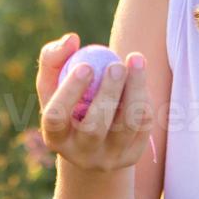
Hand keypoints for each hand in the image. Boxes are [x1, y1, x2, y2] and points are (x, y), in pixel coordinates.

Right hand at [35, 33, 151, 172]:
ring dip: (135, 90)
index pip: (56, 118)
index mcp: (54, 137)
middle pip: (94, 126)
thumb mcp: (54, 83)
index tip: (85, 65)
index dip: (70, 92)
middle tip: (116, 64)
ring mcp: (108, 158)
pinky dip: (144, 98)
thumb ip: (54, 58)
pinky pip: (143, 125)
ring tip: (135, 59)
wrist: (93, 143)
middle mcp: (80, 154)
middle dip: (108, 93)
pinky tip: (139, 78)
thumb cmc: (69, 103)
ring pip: (127, 126)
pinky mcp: (132, 156)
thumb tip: (72, 39)